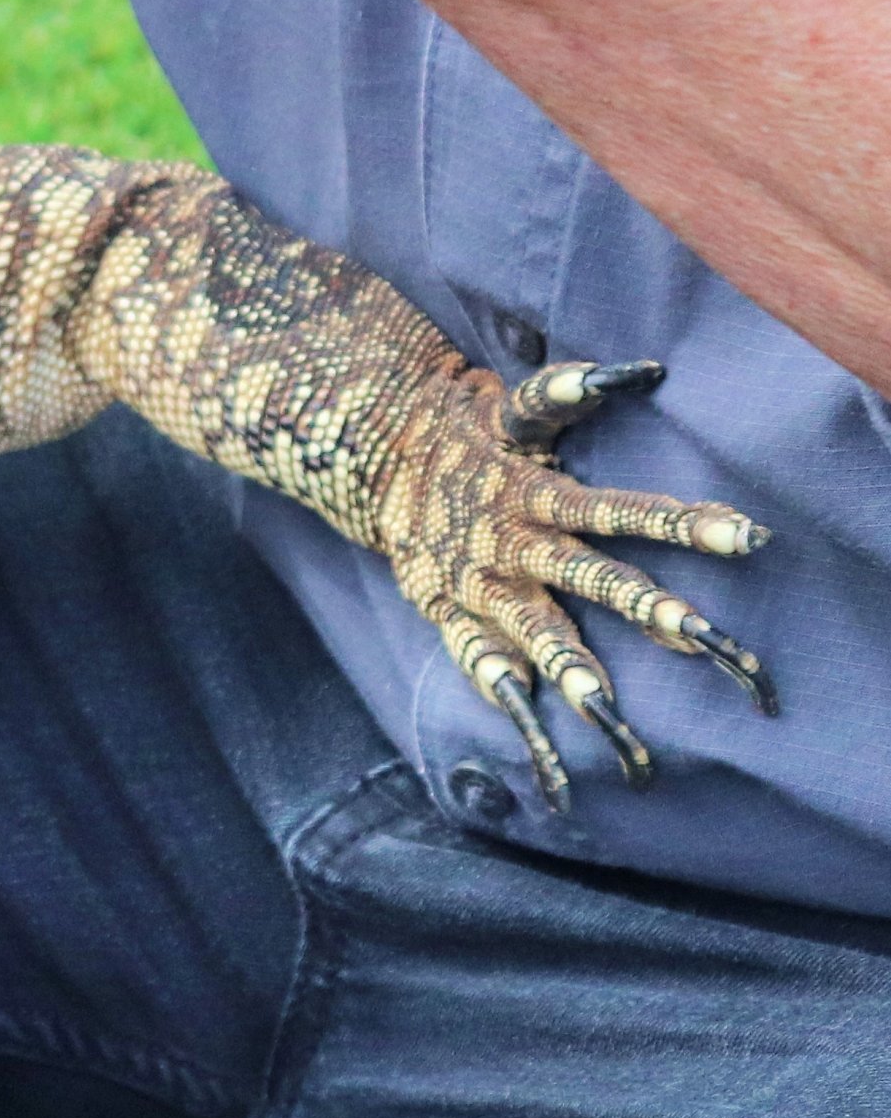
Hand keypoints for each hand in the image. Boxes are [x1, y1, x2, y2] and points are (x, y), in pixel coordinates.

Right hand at [368, 358, 773, 810]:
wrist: (368, 458)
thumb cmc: (463, 430)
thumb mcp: (513, 406)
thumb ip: (569, 391)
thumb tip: (645, 367)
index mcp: (537, 492)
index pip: (622, 509)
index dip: (683, 522)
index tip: (750, 539)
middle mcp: (515, 543)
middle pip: (595, 578)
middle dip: (653, 611)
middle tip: (710, 642)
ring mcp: (483, 585)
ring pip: (538, 634)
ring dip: (576, 676)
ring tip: (615, 724)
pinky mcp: (451, 613)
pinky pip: (478, 664)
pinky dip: (505, 701)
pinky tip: (539, 750)